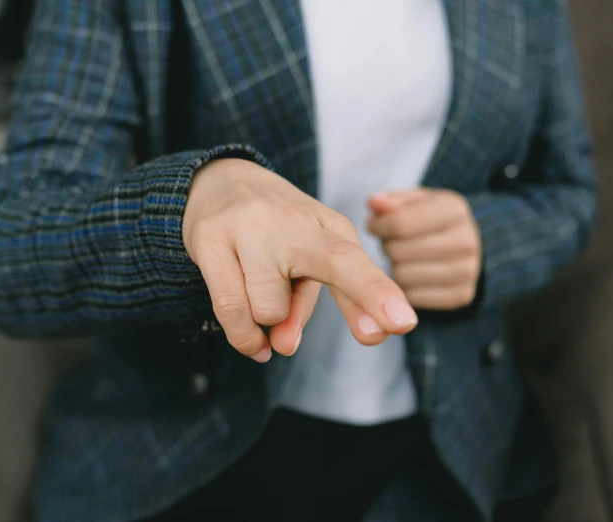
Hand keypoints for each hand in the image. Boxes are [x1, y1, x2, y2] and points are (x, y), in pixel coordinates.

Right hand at [182, 159, 418, 362]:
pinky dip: (245, 337)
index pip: (353, 260)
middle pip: (325, 267)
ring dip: (268, 321)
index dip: (377, 293)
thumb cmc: (279, 234)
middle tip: (354, 328)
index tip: (402, 323)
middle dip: (348, 298)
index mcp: (327, 226)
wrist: (220, 183)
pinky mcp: (209, 239)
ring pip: (268, 310)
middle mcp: (290, 221)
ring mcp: (248, 227)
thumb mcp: (311, 260)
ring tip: (261, 293)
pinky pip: (230, 310)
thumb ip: (312, 304)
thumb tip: (284, 346)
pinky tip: (254, 342)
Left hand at [366, 189, 481, 310]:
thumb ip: (392, 200)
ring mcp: (467, 271)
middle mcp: (466, 241)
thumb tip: (374, 202)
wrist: (464, 246)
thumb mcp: (415, 201)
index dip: (378, 225)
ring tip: (403, 256)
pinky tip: (413, 273)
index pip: (401, 223)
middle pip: (399, 251)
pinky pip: (412, 297)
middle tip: (391, 242)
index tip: (373, 225)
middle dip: (388, 246)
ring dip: (395, 267)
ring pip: (402, 276)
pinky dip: (405, 288)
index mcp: (454, 210)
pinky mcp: (462, 296)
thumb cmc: (430, 219)